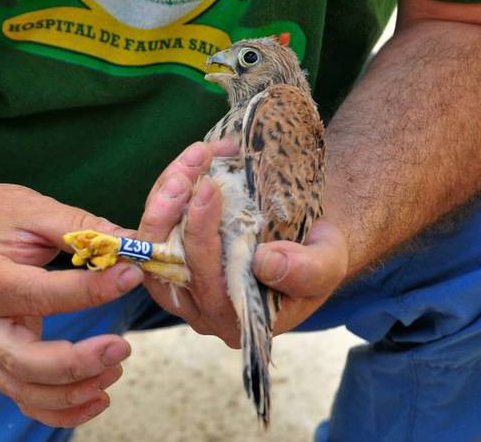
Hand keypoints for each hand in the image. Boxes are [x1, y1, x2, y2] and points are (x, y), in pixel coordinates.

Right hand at [0, 183, 143, 426]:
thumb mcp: (34, 209)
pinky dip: (60, 409)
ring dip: (72, 392)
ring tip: (115, 369)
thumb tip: (133, 245)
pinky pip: (25, 397)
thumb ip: (82, 228)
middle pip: (23, 361)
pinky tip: (97, 398)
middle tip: (121, 347)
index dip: (89, 290)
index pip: (39, 293)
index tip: (131, 276)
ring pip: (23, 389)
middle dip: (76, 363)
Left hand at [139, 143, 348, 345]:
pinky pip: (157, 225)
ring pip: (153, 241)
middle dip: (171, 210)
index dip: (201, 235)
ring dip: (166, 194)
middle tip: (189, 168)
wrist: (306, 239)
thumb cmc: (317, 256)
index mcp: (237, 321)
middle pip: (165, 263)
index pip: (206, 283)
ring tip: (191, 158)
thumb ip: (305, 272)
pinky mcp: (173, 255)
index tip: (210, 188)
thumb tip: (265, 264)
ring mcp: (182, 283)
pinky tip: (187, 163)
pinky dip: (169, 190)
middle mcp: (201, 309)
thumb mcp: (327, 263)